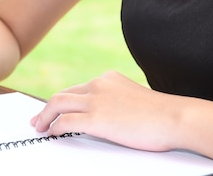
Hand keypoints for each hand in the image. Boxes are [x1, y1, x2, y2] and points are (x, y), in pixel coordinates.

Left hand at [31, 71, 180, 151]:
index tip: (56, 109)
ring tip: (39, 127)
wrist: (174, 117)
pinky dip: (55, 127)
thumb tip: (106, 117)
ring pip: (58, 103)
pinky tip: (53, 134)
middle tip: (38, 119)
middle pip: (63, 94)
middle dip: (47, 108)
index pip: (78, 88)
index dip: (64, 100)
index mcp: (108, 79)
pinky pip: (66, 121)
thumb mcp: (134, 99)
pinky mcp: (96, 118)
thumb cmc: (161, 114)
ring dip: (45, 116)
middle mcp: (99, 84)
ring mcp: (96, 100)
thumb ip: (116, 101)